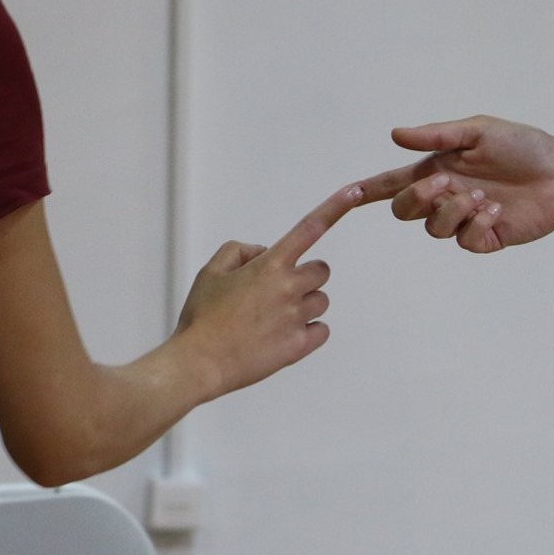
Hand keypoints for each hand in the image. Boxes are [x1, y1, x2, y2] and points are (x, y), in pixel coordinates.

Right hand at [175, 183, 360, 396]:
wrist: (198, 363)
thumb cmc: (202, 318)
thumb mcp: (211, 272)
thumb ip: (239, 251)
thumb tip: (262, 252)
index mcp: (269, 266)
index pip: (309, 228)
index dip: (335, 207)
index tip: (355, 191)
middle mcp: (289, 288)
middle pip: (321, 271)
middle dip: (304, 277)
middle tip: (277, 292)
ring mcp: (296, 318)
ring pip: (321, 301)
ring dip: (304, 304)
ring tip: (272, 318)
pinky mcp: (299, 346)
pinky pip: (322, 330)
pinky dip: (309, 331)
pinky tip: (284, 335)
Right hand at [356, 116, 553, 252]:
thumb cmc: (525, 146)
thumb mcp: (480, 131)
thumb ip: (437, 135)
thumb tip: (395, 135)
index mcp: (438, 168)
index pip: (393, 183)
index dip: (367, 190)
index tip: (345, 195)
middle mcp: (446, 195)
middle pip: (403, 211)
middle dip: (418, 198)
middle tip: (445, 182)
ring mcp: (463, 219)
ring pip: (433, 228)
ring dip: (454, 210)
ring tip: (485, 196)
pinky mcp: (484, 238)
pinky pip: (464, 240)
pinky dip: (478, 223)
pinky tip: (498, 211)